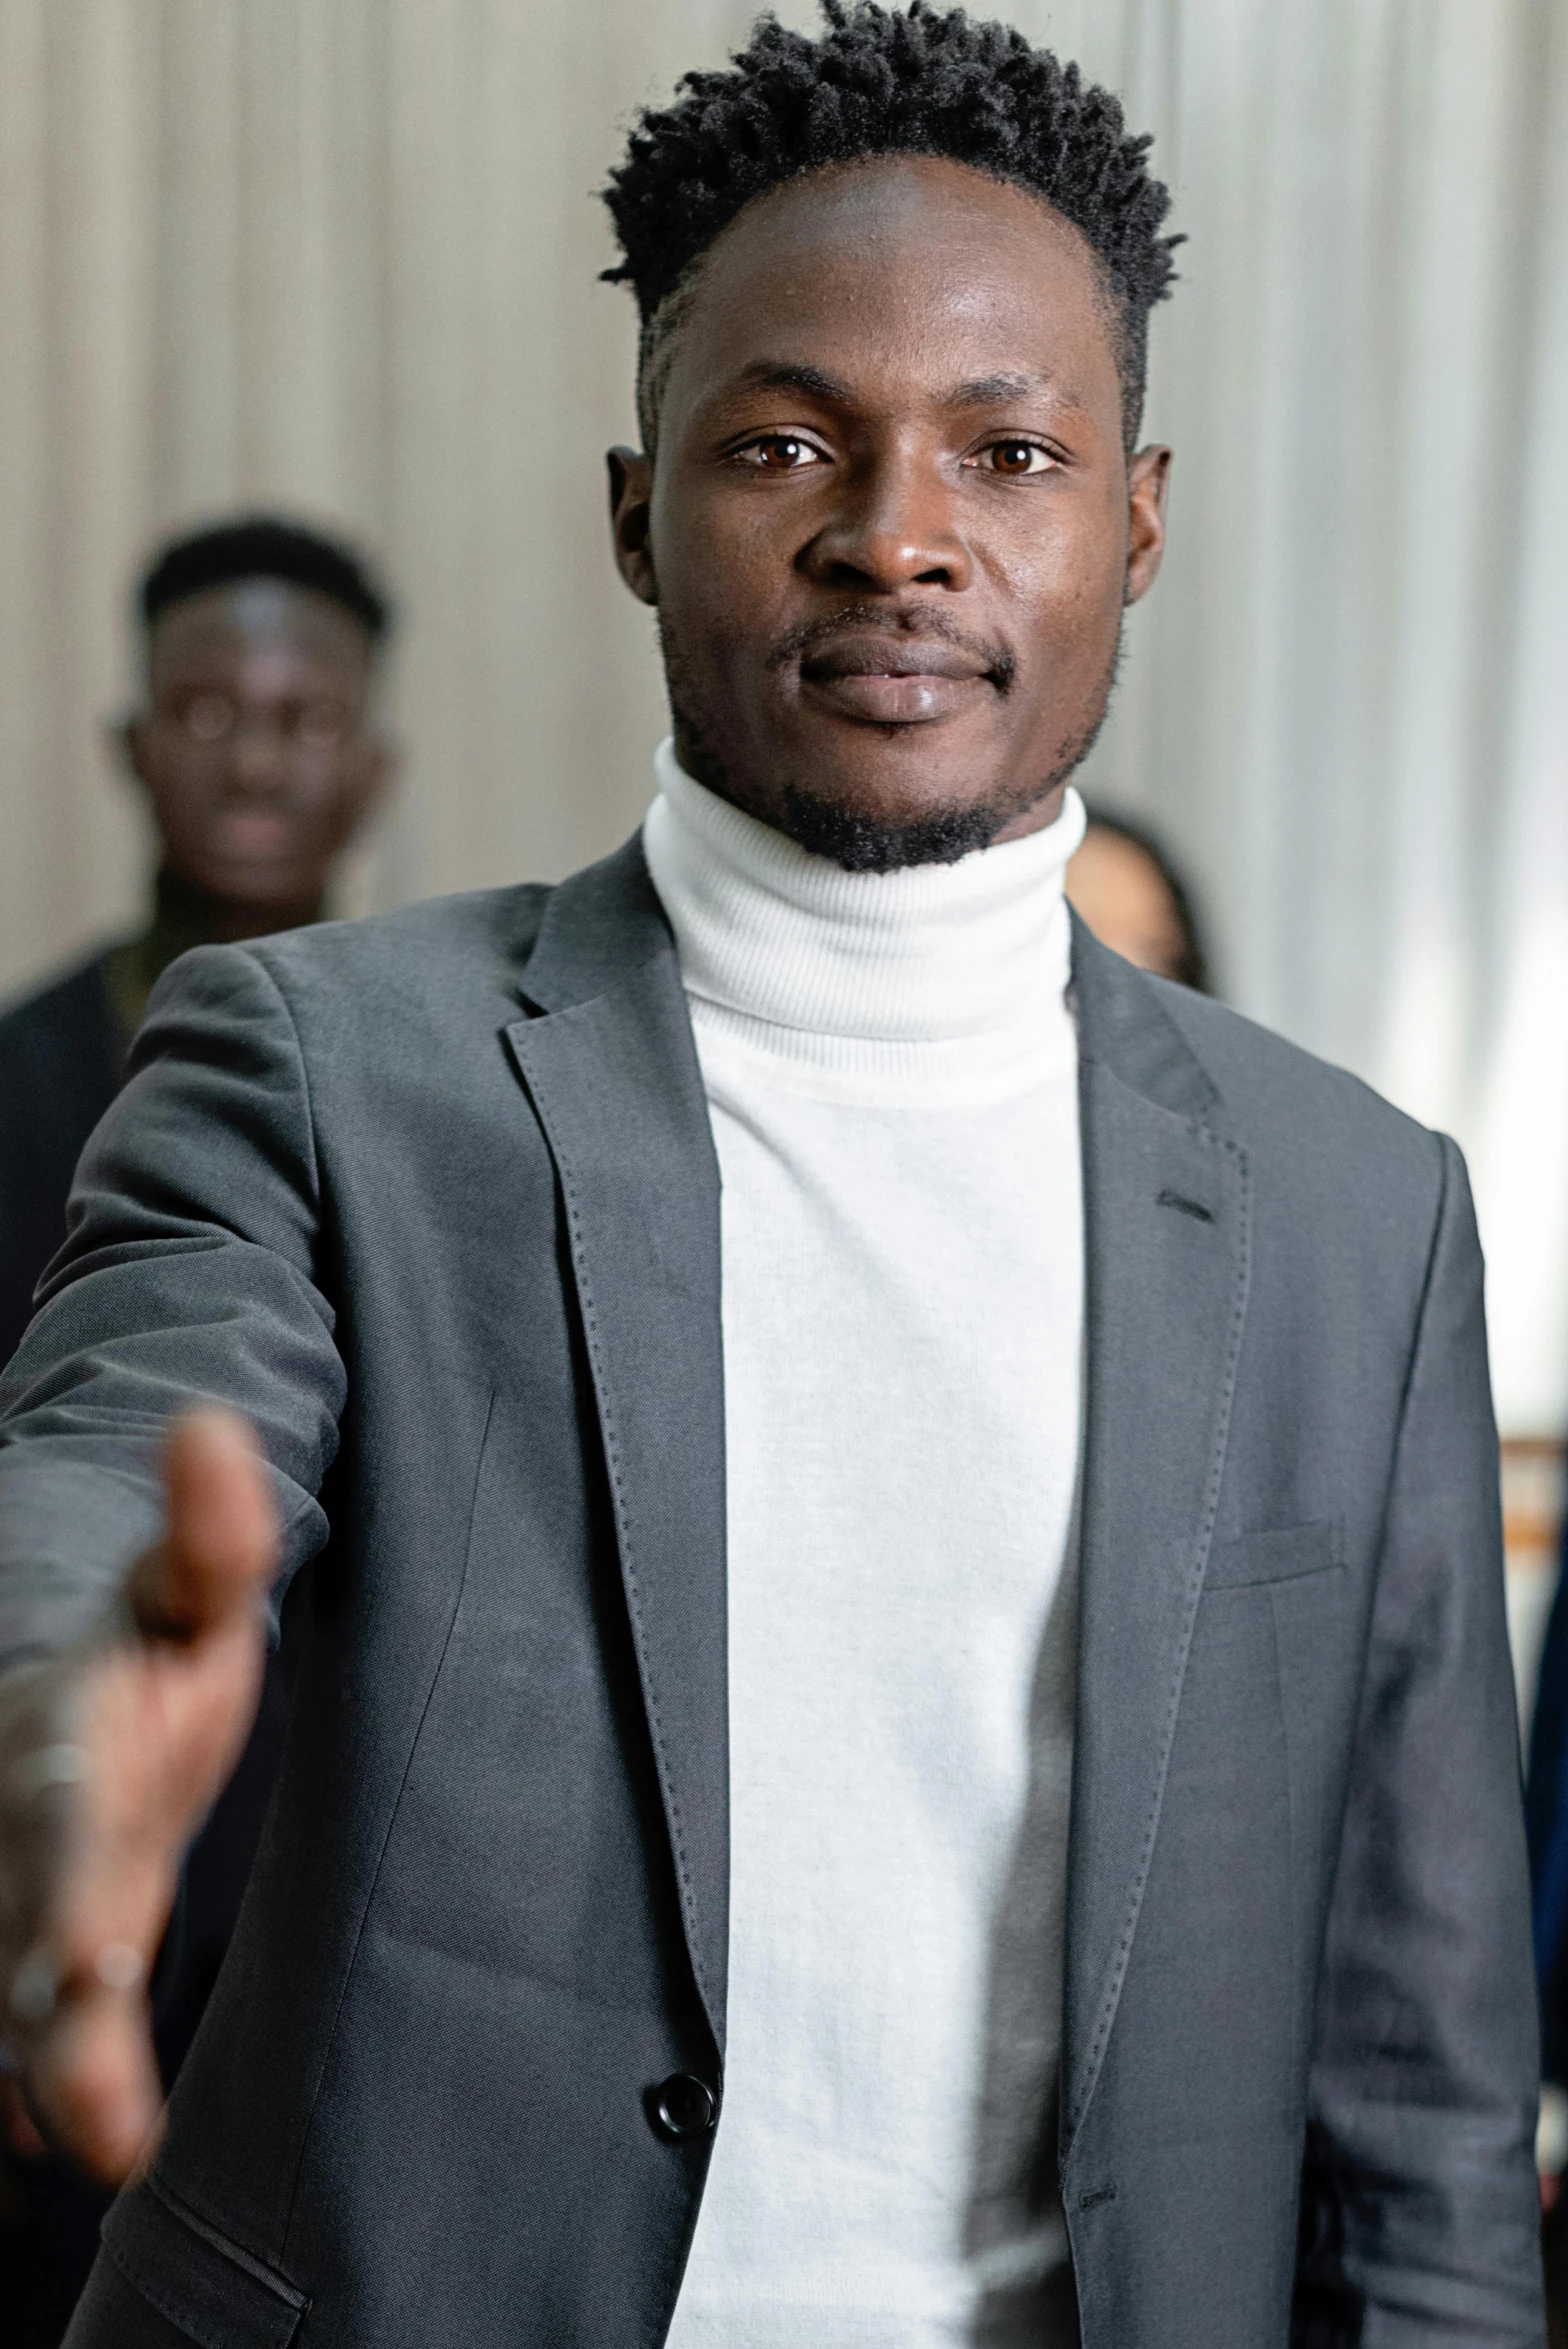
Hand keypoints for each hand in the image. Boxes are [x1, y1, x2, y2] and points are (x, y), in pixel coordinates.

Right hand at [0, 1409, 276, 2182]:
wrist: (65, 1691)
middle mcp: (19, 1836)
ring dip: (38, 2079)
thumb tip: (214, 1423)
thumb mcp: (186, 1586)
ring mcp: (10, 1898)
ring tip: (94, 2152)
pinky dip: (30, 2086)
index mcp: (60, 1745)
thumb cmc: (146, 1644)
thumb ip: (210, 1530)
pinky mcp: (18, 1955)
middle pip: (23, 1938)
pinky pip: (12, 2034)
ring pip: (4, 2003)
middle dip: (49, 2031)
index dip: (68, 1895)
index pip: (60, 1823)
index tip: (93, 1965)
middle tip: (95, 2127)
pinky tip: (78, 2151)